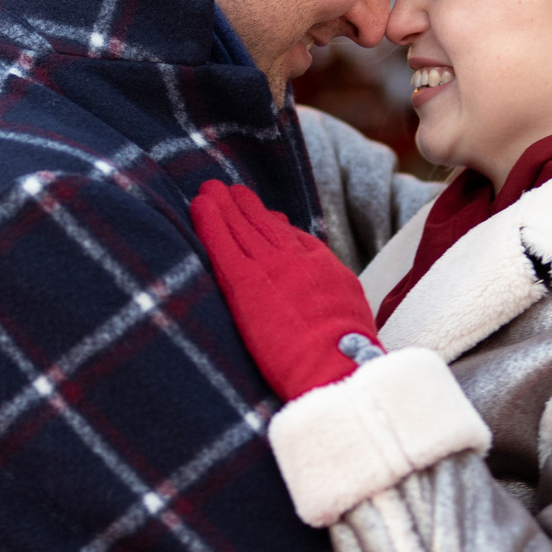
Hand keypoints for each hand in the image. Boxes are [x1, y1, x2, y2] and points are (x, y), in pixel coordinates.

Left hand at [189, 180, 378, 401]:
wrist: (337, 362)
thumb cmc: (348, 355)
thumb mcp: (352, 314)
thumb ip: (335, 296)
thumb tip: (330, 296)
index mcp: (324, 267)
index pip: (296, 239)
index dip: (277, 227)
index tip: (269, 218)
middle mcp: (296, 259)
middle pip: (266, 226)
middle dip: (247, 207)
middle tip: (231, 191)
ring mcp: (270, 267)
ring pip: (242, 228)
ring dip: (224, 206)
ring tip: (210, 189)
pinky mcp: (245, 282)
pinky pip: (222, 244)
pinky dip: (209, 222)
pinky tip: (199, 206)